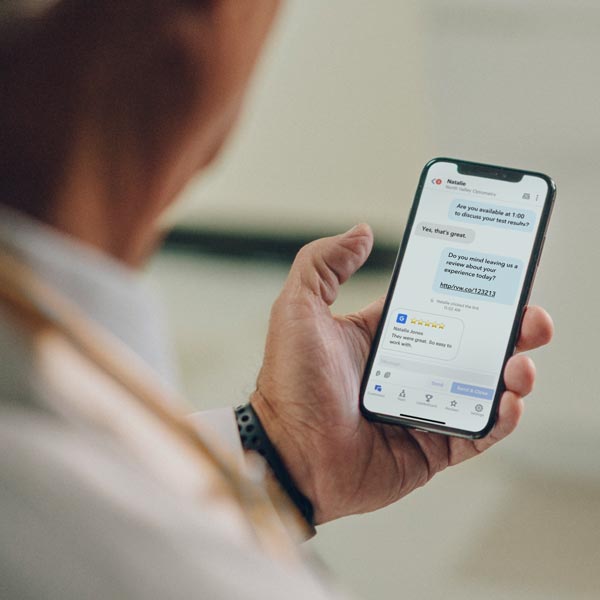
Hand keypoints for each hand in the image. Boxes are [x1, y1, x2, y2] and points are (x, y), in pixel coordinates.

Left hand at [251, 224, 552, 523]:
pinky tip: (507, 400)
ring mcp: (423, 409)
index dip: (470, 292)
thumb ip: (324, 263)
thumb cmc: (289, 384)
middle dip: (508, 330)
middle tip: (531, 319)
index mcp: (382, 336)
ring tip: (519, 363)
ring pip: (483, 387)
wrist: (287, 455)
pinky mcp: (432, 448)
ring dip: (513, 372)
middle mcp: (407, 370)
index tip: (498, 277)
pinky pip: (478, 432)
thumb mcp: (298, 307)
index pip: (439, 307)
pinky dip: (500, 418)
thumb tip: (362, 232)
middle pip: (471, 344)